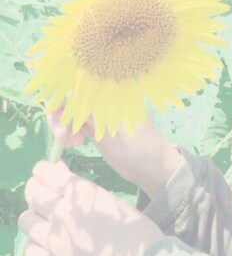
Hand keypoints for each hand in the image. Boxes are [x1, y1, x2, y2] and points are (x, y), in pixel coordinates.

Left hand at [18, 159, 163, 255]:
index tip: (43, 169)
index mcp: (84, 195)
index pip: (49, 175)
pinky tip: (45, 243)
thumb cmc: (134, 229)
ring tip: (44, 218)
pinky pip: (29, 250)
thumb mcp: (111, 202)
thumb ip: (85, 192)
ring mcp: (55, 241)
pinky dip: (34, 243)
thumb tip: (61, 175)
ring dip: (34, 215)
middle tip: (42, 188)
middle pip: (34, 195)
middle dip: (35, 188)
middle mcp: (64, 214)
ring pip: (26, 221)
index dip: (43, 170)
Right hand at [47, 107, 181, 198]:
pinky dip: (69, 133)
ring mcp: (101, 115)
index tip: (55, 114)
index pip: (83, 88)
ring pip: (73, 113)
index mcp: (115, 94)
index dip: (65, 98)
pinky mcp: (97, 129)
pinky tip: (73, 144)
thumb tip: (69, 98)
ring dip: (64, 126)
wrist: (151, 167)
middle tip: (61, 136)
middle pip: (74, 99)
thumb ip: (93, 115)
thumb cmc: (139, 146)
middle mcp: (106, 101)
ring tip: (71, 144)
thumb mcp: (114, 131)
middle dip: (62, 115)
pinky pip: (76, 125)